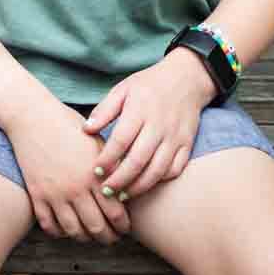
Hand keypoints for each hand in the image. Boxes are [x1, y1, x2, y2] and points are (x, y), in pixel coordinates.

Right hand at [2, 98, 129, 242]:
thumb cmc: (68, 125)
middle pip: (96, 227)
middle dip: (107, 237)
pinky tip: (65, 229)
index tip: (124, 228)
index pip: (115, 212)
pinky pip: (49, 225)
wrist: (32, 116)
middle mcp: (75, 188)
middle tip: (111, 238)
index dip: (123, 226)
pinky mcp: (37, 194)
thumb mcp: (96, 142)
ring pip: (73, 231)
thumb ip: (111, 166)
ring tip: (90, 236)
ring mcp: (55, 193)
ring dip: (84, 238)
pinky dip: (59, 232)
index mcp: (94, 174)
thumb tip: (125, 187)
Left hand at [83, 51, 217, 199]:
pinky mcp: (187, 144)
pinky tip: (145, 184)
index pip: (121, 140)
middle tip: (105, 192)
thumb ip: (104, 110)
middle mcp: (159, 126)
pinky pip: (175, 169)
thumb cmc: (149, 85)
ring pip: (157, 170)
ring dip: (139, 186)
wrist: (186, 79)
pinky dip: (160, 180)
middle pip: (138, 160)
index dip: (107, 159)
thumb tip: (86, 130)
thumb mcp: (123, 89)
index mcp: (140, 110)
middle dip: (120, 180)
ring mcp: (175, 137)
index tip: (96, 172)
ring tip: (123, 195)